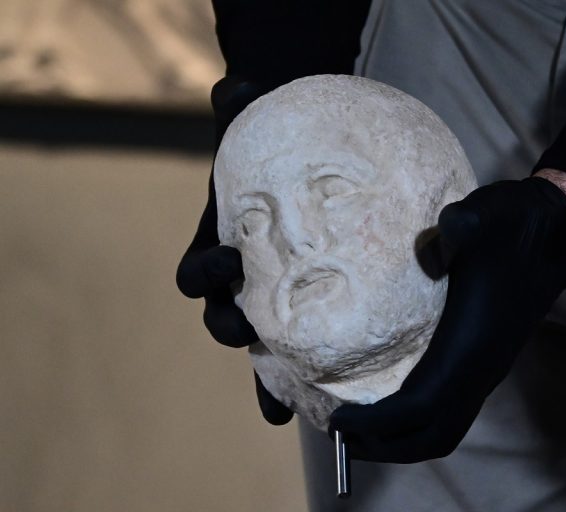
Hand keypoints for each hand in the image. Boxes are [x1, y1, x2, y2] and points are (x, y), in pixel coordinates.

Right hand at [176, 76, 292, 424]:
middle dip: (232, 329)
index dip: (206, 275)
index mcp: (219, 251)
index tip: (229, 261)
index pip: (197, 275)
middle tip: (253, 327)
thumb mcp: (259, 132)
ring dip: (266, 376)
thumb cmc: (276, 156)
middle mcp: (239, 286)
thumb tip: (233, 85)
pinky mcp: (305, 318)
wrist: (303, 172)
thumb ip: (241, 108)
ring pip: (259, 349)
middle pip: (221, 320)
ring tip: (285, 400)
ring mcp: (272, 305)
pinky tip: (331, 405)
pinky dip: (304, 383)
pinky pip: (299, 356)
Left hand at [329, 178, 565, 462]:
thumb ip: (458, 228)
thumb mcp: (482, 216)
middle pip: (433, 435)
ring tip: (360, 431)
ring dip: (403, 441)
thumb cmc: (512, 226)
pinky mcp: (486, 364)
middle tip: (341, 436)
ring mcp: (486, 370)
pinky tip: (393, 406)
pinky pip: (452, 413)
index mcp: (472, 345)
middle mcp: (481, 369)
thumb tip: (429, 255)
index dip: (377, 422)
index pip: (421, 406)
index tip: (337, 419)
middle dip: (386, 446)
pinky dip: (418, 424)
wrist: (554, 230)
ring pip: (446, 430)